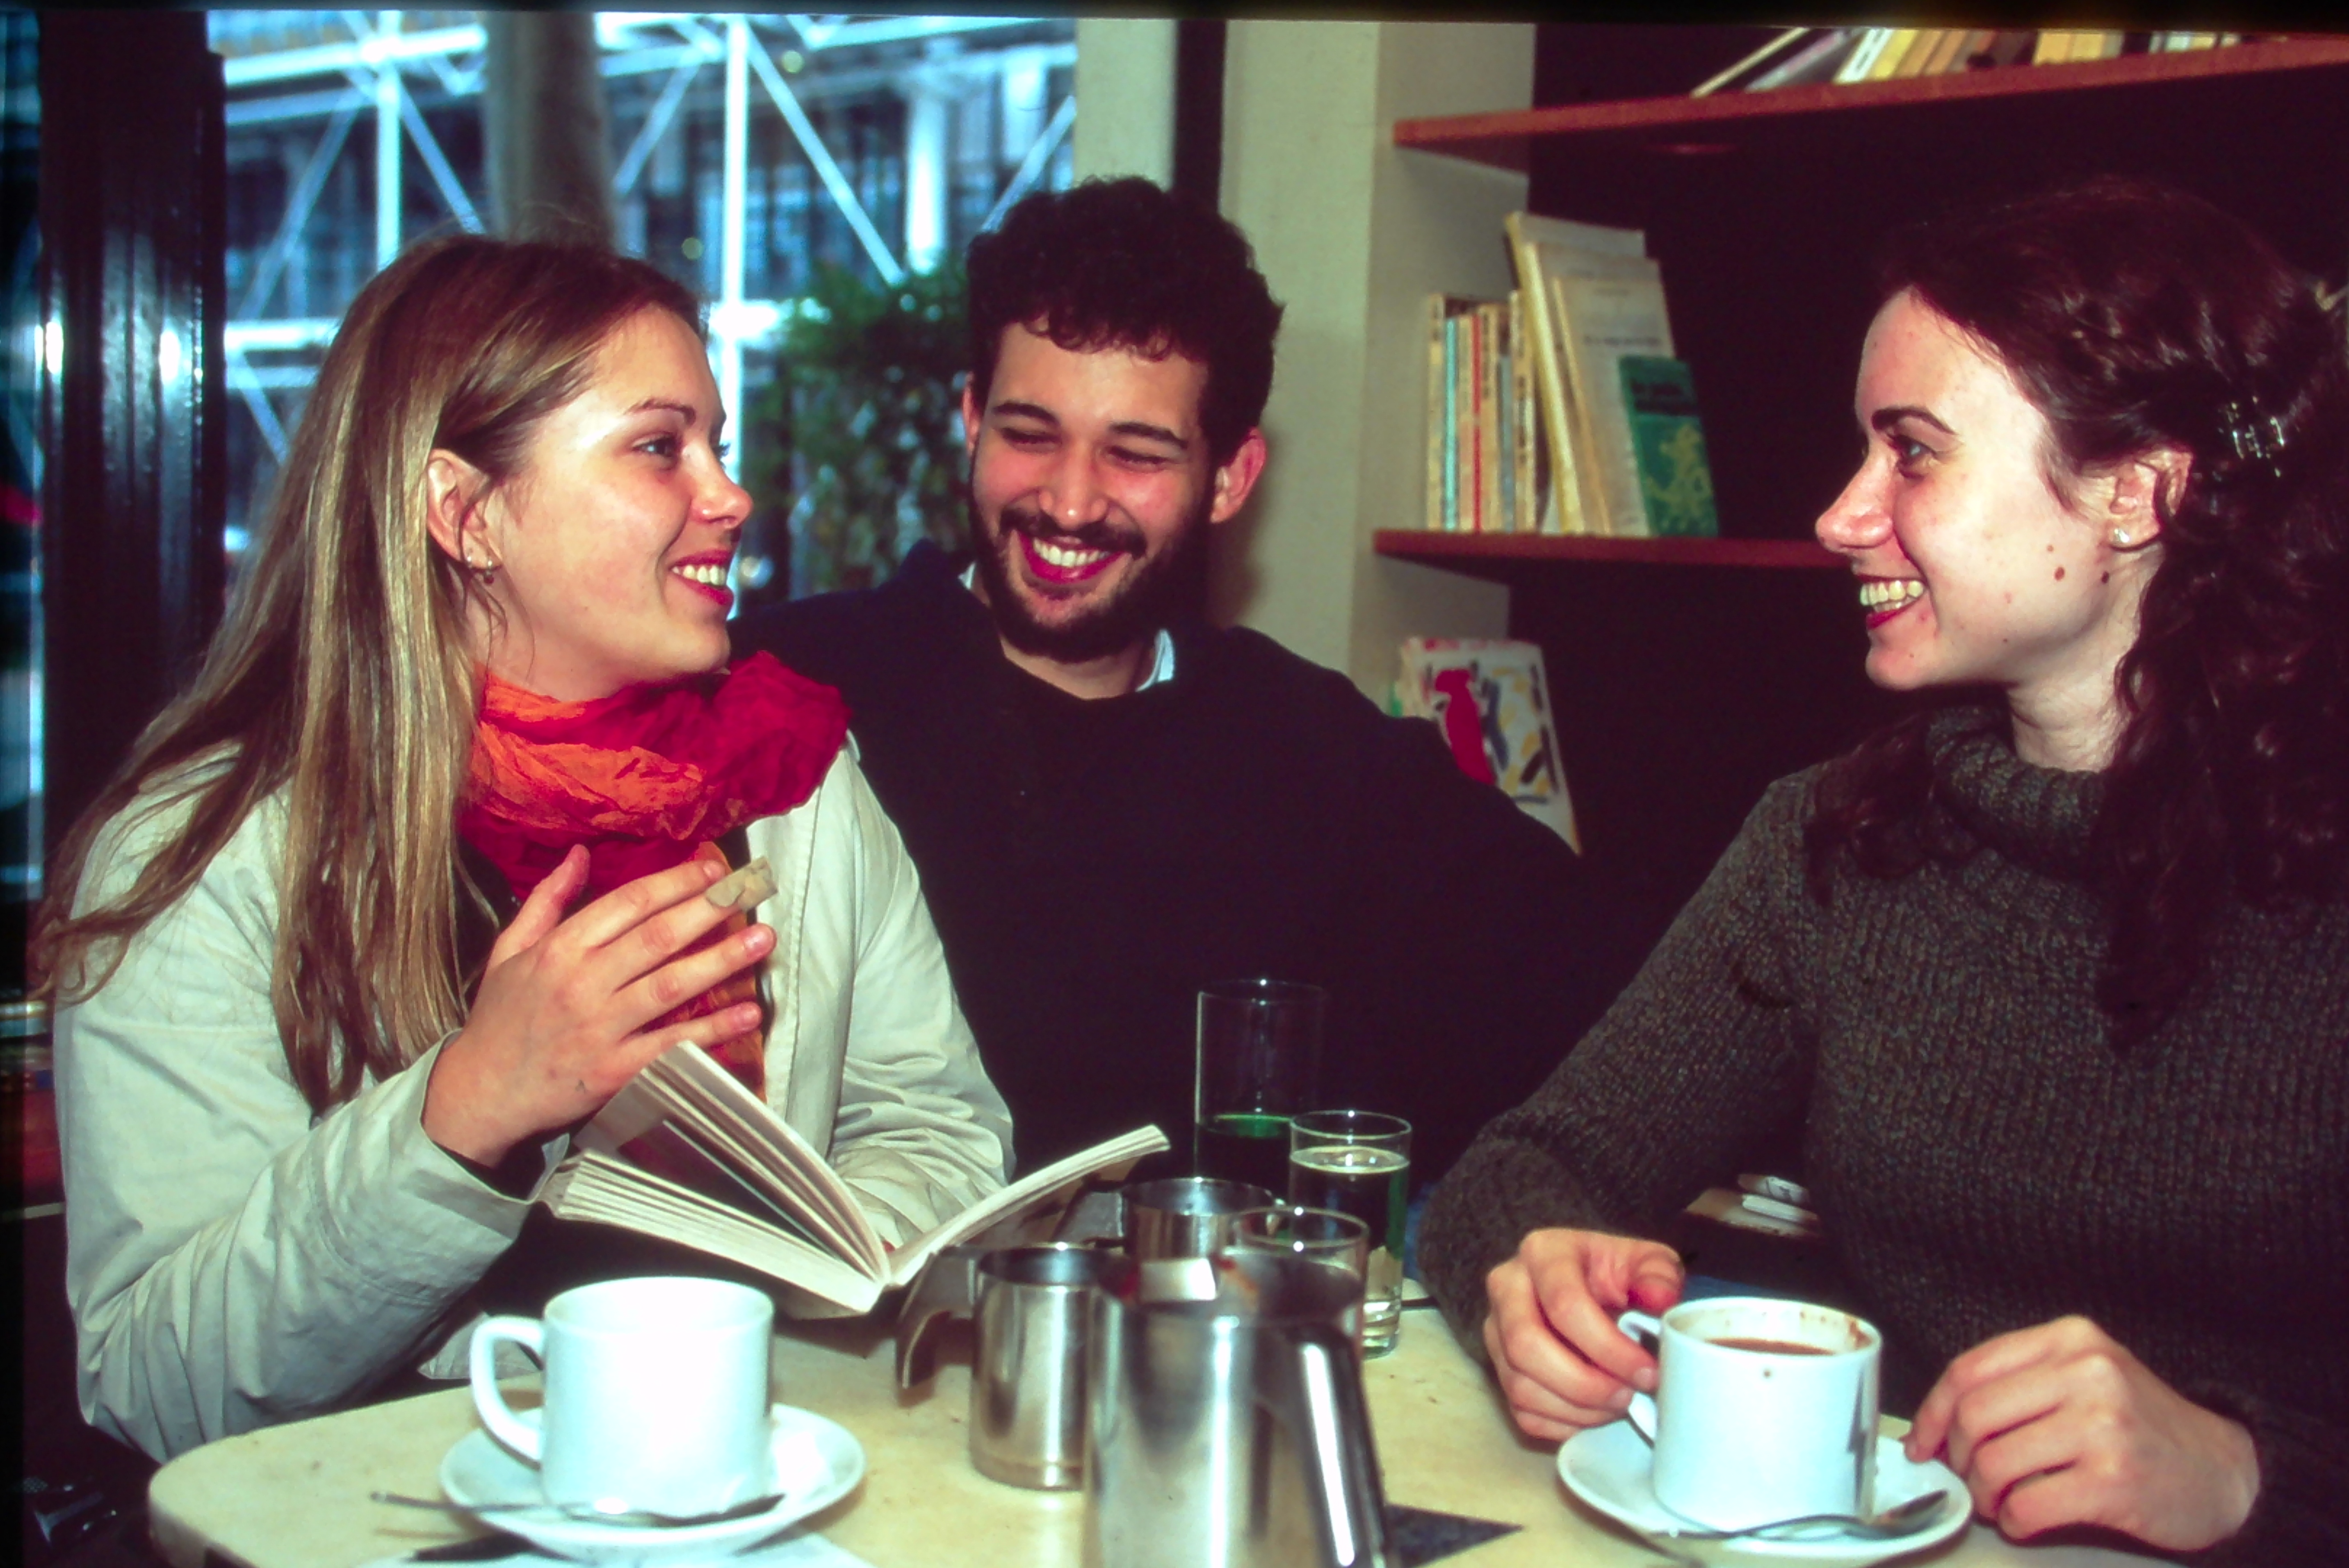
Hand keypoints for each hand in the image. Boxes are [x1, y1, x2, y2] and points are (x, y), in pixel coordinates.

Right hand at [423, 848, 774, 1164]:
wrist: (481, 1093)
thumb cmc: (500, 1018)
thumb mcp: (510, 950)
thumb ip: (547, 900)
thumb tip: (579, 855)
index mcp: (560, 950)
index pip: (628, 904)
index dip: (675, 883)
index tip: (712, 870)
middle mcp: (583, 984)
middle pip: (657, 938)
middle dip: (708, 911)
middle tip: (750, 892)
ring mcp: (600, 1028)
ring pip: (671, 986)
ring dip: (722, 961)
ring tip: (763, 941)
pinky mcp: (614, 1070)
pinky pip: (671, 1044)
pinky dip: (711, 1030)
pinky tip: (746, 1014)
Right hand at [1481, 1228, 1683, 1441]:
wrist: (1590, 1288)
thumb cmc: (1620, 1275)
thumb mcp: (1647, 1261)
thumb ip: (1659, 1274)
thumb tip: (1658, 1300)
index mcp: (1542, 1252)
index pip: (1564, 1304)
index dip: (1608, 1347)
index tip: (1647, 1372)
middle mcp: (1506, 1287)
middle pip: (1525, 1346)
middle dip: (1584, 1384)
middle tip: (1628, 1395)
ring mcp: (1495, 1331)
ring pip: (1519, 1385)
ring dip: (1576, 1408)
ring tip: (1618, 1404)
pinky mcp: (1498, 1368)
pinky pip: (1521, 1411)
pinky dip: (1563, 1423)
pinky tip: (1596, 1412)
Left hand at [1906, 1315, 2259, 1551]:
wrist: (2225, 1470)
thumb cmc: (2144, 1427)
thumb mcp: (2088, 1377)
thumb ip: (2022, 1384)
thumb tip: (1941, 1424)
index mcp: (2072, 1339)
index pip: (1970, 1369)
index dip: (1933, 1412)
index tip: (1922, 1443)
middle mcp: (2087, 1373)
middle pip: (1976, 1416)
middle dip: (1959, 1458)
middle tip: (1971, 1480)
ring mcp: (2102, 1426)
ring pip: (1996, 1463)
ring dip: (1985, 1495)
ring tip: (2000, 1503)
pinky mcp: (2114, 1481)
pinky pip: (2028, 1506)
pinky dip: (2015, 1521)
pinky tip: (2026, 1520)